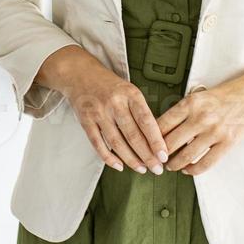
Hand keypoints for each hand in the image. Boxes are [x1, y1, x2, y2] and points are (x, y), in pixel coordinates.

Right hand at [37, 45, 167, 174]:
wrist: (79, 74)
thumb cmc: (110, 86)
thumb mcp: (129, 91)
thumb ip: (140, 111)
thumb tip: (156, 140)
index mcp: (130, 94)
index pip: (146, 121)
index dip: (156, 140)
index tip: (164, 156)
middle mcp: (114, 103)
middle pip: (132, 135)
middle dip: (147, 155)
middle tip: (157, 169)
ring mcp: (98, 112)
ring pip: (116, 142)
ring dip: (130, 159)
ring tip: (142, 169)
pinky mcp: (85, 120)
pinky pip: (98, 144)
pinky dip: (108, 157)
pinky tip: (119, 166)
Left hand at [158, 64, 243, 175]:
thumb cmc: (224, 96)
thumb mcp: (199, 97)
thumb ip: (182, 112)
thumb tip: (161, 130)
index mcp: (190, 103)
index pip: (162, 124)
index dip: (149, 138)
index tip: (144, 146)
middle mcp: (200, 117)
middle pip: (170, 143)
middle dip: (159, 155)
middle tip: (154, 160)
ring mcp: (214, 131)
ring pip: (186, 156)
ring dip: (174, 165)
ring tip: (170, 166)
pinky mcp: (227, 143)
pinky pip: (206, 163)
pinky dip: (193, 170)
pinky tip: (188, 170)